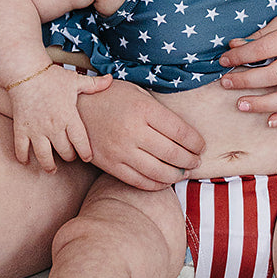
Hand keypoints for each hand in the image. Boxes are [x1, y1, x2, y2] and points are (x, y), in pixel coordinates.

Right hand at [11, 68, 111, 171]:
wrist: (26, 71)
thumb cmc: (52, 76)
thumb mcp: (75, 80)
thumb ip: (94, 84)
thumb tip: (110, 79)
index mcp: (69, 116)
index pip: (81, 142)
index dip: (85, 153)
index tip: (87, 157)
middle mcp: (54, 126)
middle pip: (64, 152)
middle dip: (68, 157)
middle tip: (69, 156)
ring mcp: (36, 129)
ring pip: (44, 156)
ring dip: (48, 165)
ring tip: (51, 169)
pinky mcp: (21, 129)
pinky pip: (21, 149)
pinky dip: (23, 157)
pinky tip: (26, 161)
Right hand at [76, 79, 203, 188]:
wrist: (75, 108)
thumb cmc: (112, 97)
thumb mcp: (138, 92)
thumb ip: (159, 111)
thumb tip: (186, 133)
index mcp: (143, 109)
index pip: (181, 132)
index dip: (196, 142)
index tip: (201, 146)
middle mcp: (132, 131)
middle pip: (173, 153)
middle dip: (190, 160)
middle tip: (196, 160)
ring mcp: (120, 150)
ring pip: (158, 172)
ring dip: (176, 175)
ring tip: (183, 172)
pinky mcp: (110, 165)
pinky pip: (139, 181)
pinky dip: (157, 184)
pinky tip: (164, 180)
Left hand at [218, 2, 276, 127]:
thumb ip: (261, 36)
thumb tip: (233, 47)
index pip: (263, 49)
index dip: (240, 56)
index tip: (224, 60)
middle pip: (273, 76)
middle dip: (245, 81)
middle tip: (226, 83)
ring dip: (263, 104)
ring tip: (241, 105)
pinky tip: (270, 121)